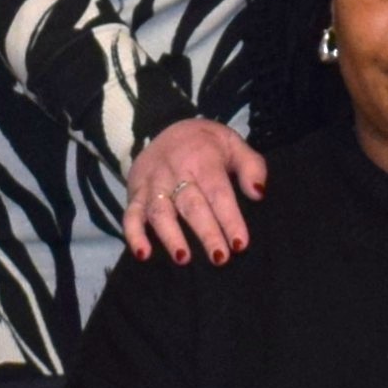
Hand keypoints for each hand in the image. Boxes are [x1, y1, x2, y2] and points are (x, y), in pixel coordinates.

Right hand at [117, 115, 270, 263]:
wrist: (167, 128)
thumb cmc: (207, 145)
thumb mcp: (233, 144)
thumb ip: (251, 166)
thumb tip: (258, 193)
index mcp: (202, 159)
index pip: (218, 191)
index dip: (229, 218)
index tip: (240, 244)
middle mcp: (174, 170)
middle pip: (190, 204)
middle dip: (205, 232)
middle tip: (219, 258)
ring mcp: (152, 183)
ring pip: (160, 211)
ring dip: (170, 236)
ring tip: (183, 259)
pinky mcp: (135, 193)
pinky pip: (130, 215)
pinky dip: (134, 236)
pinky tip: (144, 255)